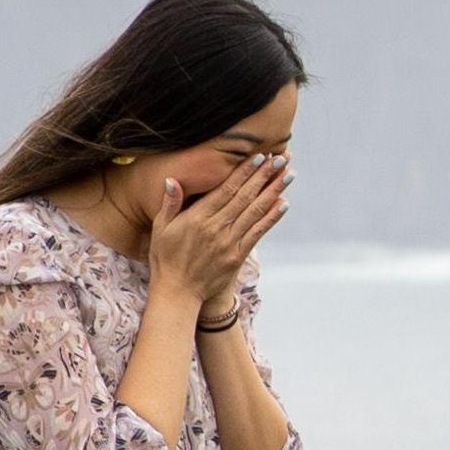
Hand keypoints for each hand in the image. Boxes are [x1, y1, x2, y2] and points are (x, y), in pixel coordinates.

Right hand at [143, 153, 286, 312]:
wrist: (177, 292)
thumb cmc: (166, 258)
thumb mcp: (160, 228)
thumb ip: (169, 203)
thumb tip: (172, 180)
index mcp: (197, 218)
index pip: (226, 189)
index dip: (245, 172)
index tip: (260, 156)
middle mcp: (216, 228)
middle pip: (246, 196)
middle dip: (265, 175)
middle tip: (282, 158)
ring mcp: (229, 242)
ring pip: (256, 212)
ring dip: (274, 192)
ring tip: (289, 174)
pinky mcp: (237, 256)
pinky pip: (258, 233)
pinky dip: (272, 218)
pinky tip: (284, 204)